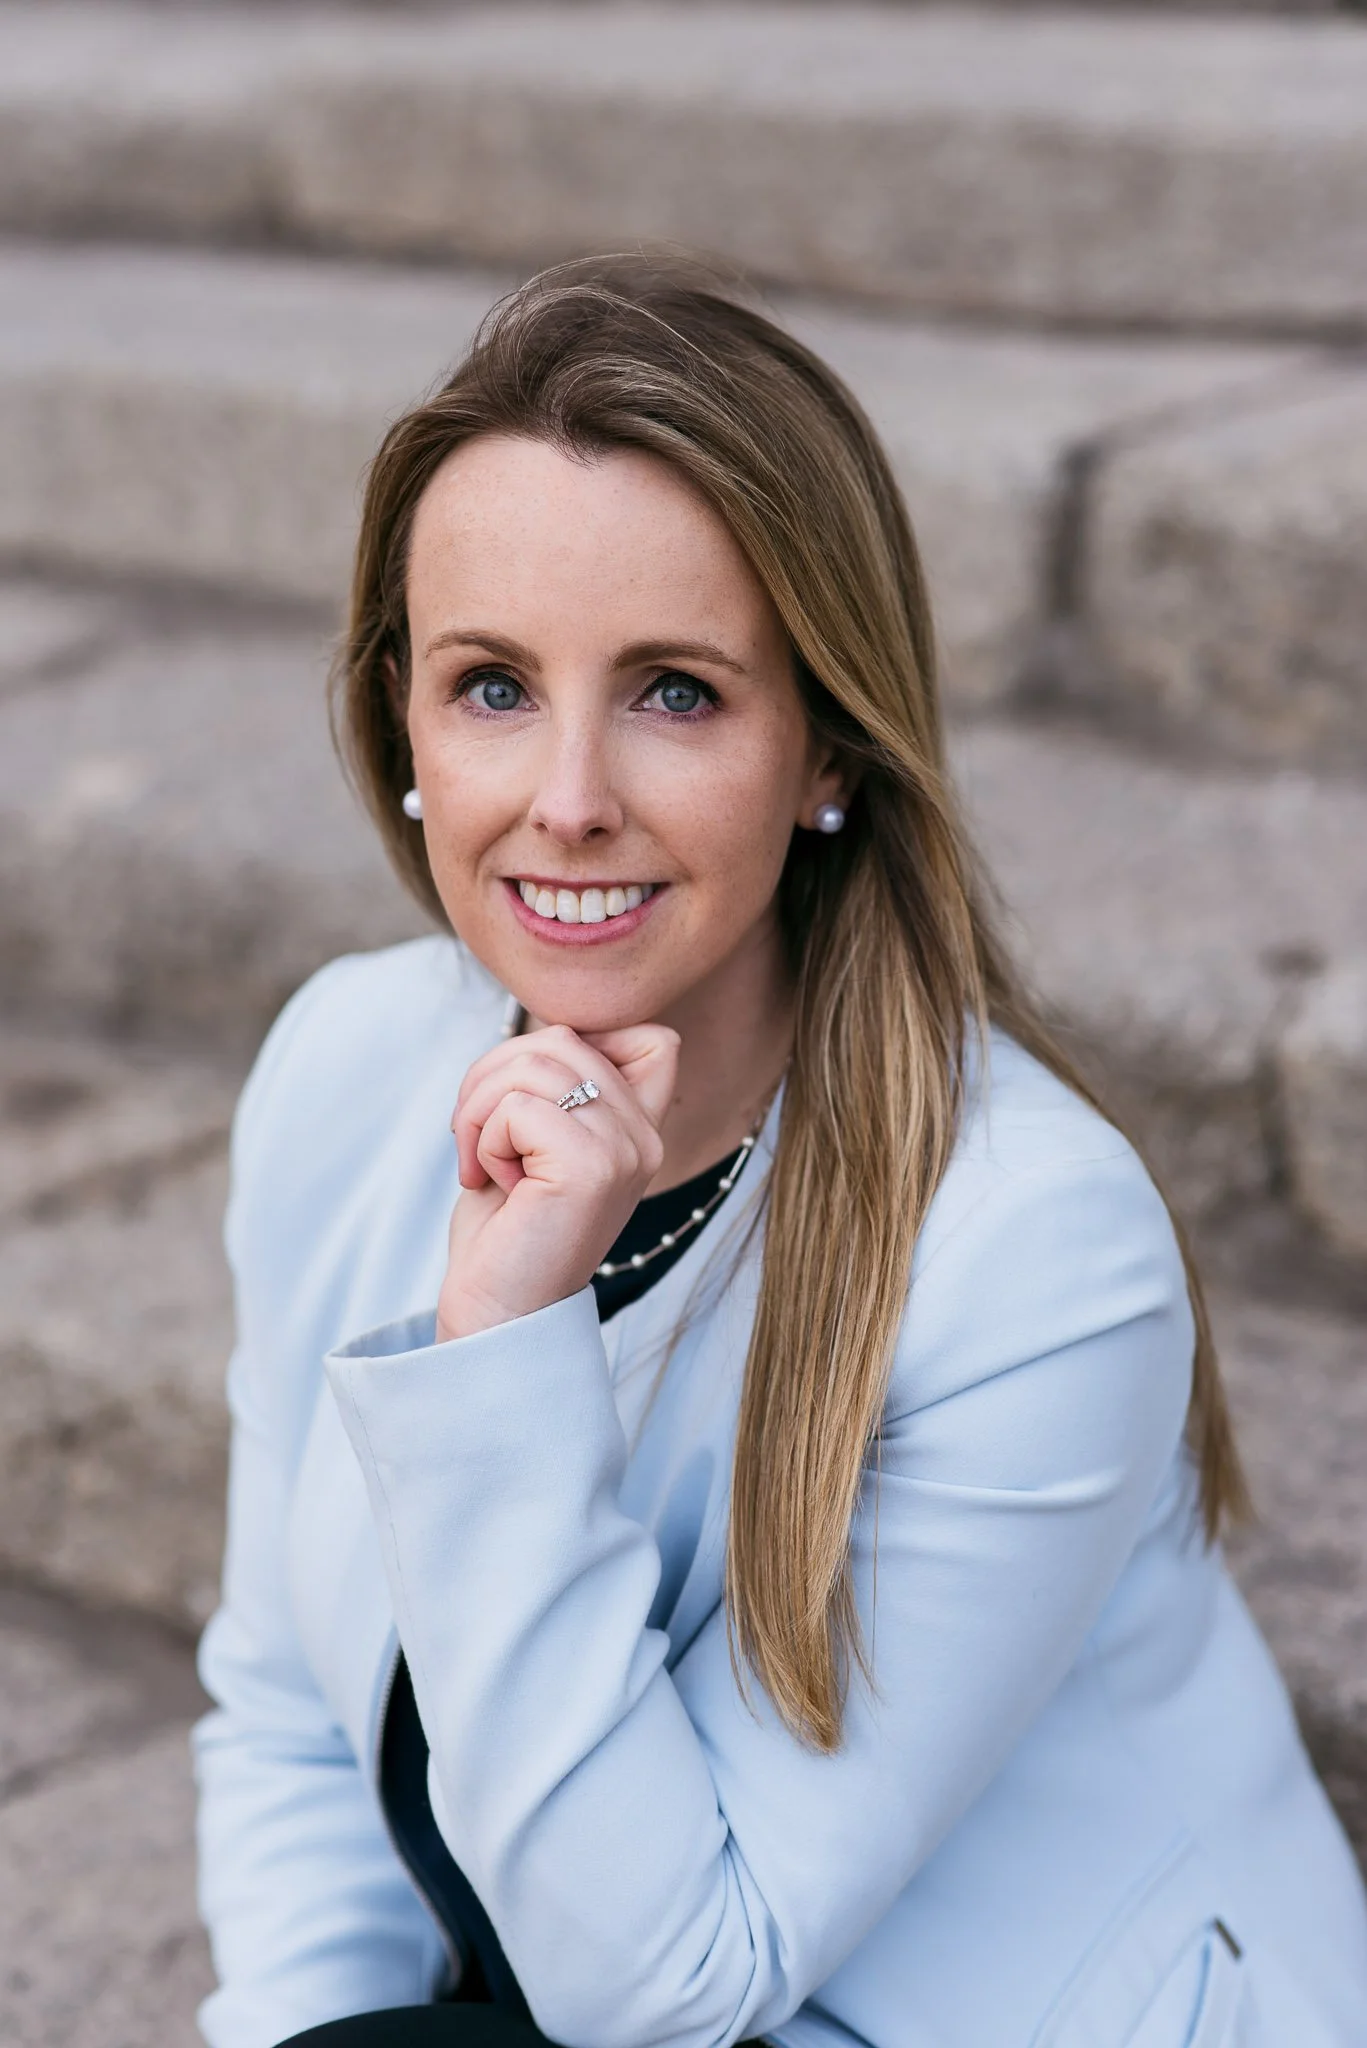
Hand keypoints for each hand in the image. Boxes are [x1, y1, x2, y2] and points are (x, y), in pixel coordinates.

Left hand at [435, 1022, 679, 1341]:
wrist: (495, 1312)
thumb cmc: (504, 1227)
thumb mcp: (534, 1137)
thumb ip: (557, 1083)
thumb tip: (552, 1027)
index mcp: (641, 1131)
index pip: (654, 1038)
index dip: (580, 1044)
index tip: (529, 1105)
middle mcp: (646, 1139)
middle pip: (562, 1038)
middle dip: (493, 1077)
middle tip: (477, 1139)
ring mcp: (625, 1152)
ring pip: (533, 1064)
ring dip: (480, 1110)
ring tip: (482, 1163)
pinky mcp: (591, 1168)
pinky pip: (516, 1106)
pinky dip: (483, 1139)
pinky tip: (491, 1183)